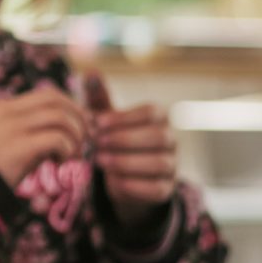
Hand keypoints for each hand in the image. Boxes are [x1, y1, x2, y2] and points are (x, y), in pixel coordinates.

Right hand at [0, 85, 89, 185]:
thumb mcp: (10, 142)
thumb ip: (33, 130)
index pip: (47, 94)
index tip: (80, 126)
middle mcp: (6, 112)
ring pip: (60, 118)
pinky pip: (57, 139)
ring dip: (75, 137)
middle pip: (56, 100)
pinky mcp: (19, 146)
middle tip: (84, 139)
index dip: (71, 106)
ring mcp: (11, 128)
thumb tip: (70, 127)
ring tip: (71, 156)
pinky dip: (67, 150)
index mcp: (2, 108)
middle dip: (78, 117)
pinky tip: (61, 163)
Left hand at [83, 71, 177, 224]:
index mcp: (158, 119)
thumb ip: (98, 98)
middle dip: (125, 139)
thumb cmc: (112, 141)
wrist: (119, 178)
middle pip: (159, 136)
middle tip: (96, 143)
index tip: (97, 123)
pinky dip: (134, 185)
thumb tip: (90, 72)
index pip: (152, 112)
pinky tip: (112, 181)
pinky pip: (157, 188)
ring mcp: (171, 166)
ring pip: (160, 163)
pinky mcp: (164, 190)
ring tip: (99, 160)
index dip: (124, 117)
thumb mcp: (104, 121)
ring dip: (127, 162)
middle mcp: (170, 140)